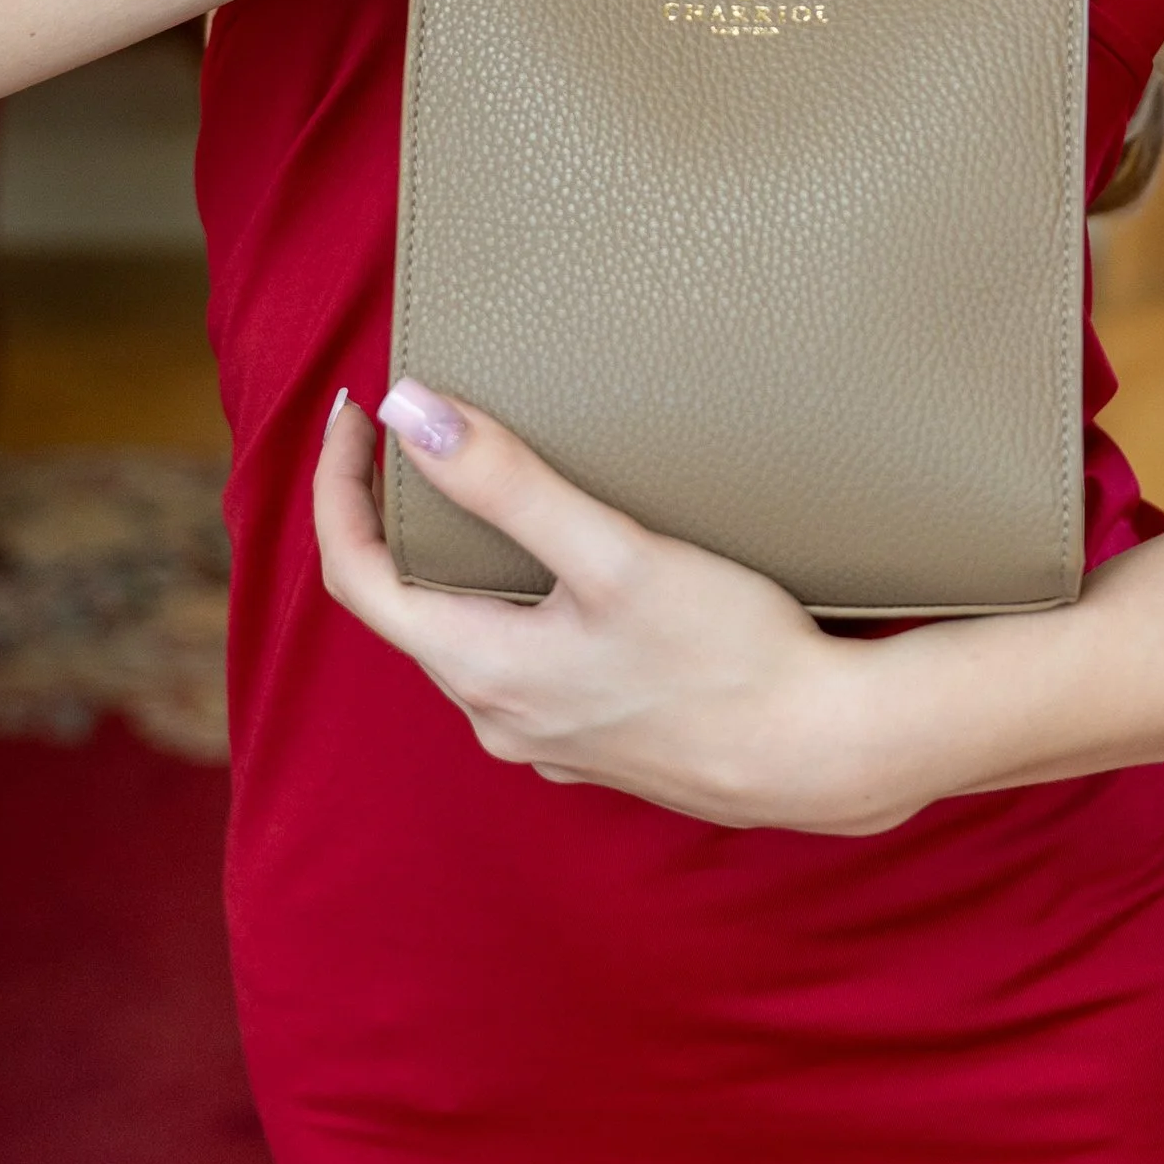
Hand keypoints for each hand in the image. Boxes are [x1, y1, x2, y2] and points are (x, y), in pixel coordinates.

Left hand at [312, 383, 920, 833]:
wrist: (826, 753)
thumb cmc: (729, 657)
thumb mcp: (613, 554)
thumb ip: (507, 486)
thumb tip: (409, 414)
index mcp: (481, 669)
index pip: (355, 574)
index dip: (337, 487)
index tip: (356, 410)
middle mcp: (499, 715)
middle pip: (406, 605)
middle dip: (393, 513)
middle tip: (410, 427)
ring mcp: (547, 736)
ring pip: (468, 633)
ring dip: (457, 559)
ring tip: (484, 483)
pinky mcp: (597, 739)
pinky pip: (523, 660)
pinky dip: (514, 599)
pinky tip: (564, 569)